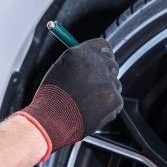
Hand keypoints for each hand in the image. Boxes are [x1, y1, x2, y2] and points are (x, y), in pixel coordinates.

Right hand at [15, 38, 122, 158]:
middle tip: (93, 88)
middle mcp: (95, 64)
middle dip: (105, 75)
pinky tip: (90, 112)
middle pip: (112, 64)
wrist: (50, 121)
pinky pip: (116, 102)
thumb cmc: (50, 99)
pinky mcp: (114, 99)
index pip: (103, 45)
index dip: (102, 55)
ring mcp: (107, 81)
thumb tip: (94, 61)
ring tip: (85, 104)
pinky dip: (107, 109)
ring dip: (105, 93)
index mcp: (80, 53)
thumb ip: (79, 62)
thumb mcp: (59, 70)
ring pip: (115, 85)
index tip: (101, 63)